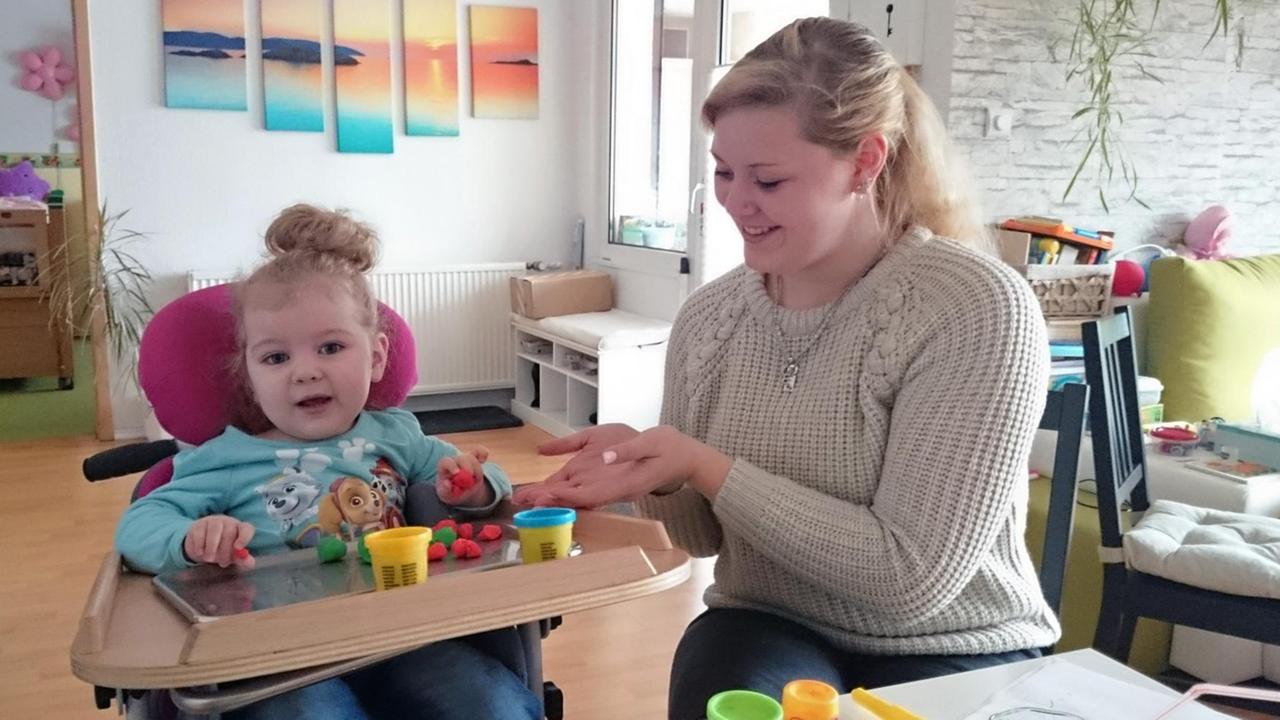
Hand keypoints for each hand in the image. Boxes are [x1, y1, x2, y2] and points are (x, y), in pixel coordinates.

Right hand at [184, 515, 255, 568]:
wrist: (201, 547)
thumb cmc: (221, 550)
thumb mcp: (232, 556)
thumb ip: (241, 559)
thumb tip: (250, 563)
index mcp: (240, 528)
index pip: (246, 529)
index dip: (244, 537)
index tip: (238, 548)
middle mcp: (228, 522)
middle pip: (230, 532)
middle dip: (226, 550)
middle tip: (223, 563)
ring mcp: (213, 521)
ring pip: (214, 531)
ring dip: (212, 548)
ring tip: (210, 559)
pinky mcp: (199, 525)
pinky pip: (200, 534)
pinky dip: (200, 545)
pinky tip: (200, 553)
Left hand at [436, 447, 493, 505]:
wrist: (461, 491)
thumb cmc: (450, 492)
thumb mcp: (446, 495)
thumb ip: (445, 490)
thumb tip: (447, 484)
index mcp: (444, 466)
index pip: (446, 462)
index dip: (452, 466)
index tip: (457, 473)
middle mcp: (454, 460)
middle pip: (461, 458)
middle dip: (467, 466)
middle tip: (471, 476)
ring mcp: (465, 458)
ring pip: (473, 459)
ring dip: (477, 471)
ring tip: (475, 482)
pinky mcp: (475, 457)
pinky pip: (480, 451)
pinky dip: (483, 454)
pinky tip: (482, 460)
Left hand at [513, 424, 732, 508]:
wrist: (683, 456)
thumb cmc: (670, 448)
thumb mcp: (651, 443)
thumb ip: (628, 450)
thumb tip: (606, 457)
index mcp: (623, 484)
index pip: (590, 495)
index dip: (565, 498)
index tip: (543, 498)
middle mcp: (612, 490)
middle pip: (576, 498)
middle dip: (549, 500)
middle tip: (520, 500)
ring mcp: (609, 486)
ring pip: (575, 494)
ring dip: (550, 496)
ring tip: (523, 497)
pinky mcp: (606, 480)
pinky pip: (581, 486)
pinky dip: (561, 488)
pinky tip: (544, 490)